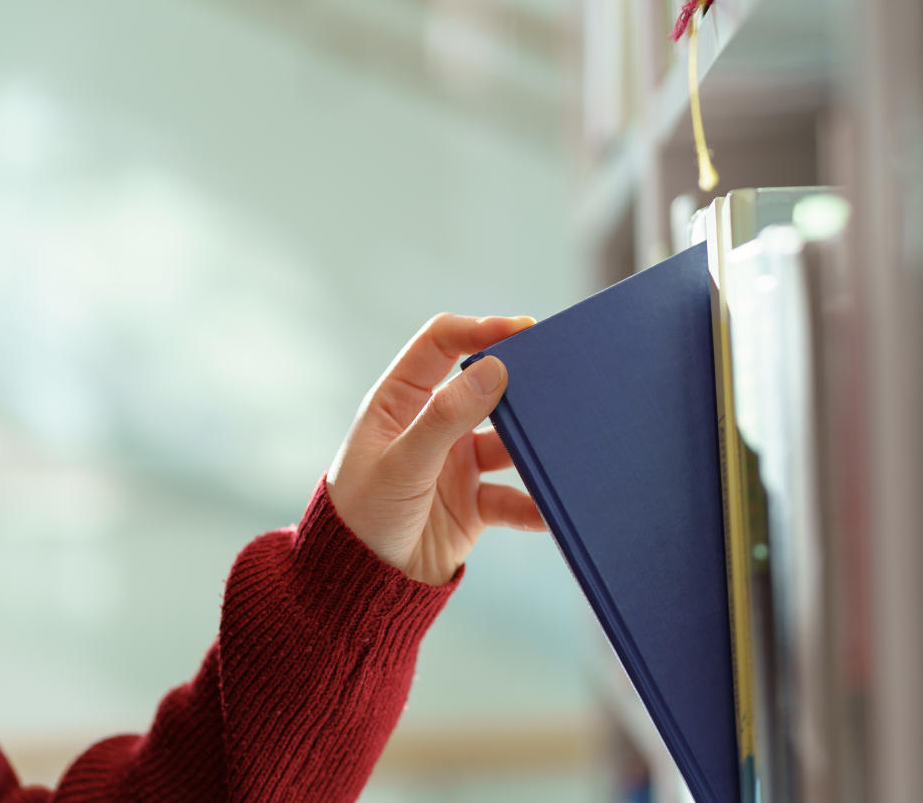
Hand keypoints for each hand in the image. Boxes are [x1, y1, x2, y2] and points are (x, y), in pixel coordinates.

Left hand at [325, 313, 545, 584]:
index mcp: (399, 402)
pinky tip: (552, 510)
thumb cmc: (362, 518)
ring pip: (507, 441)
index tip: (524, 330)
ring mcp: (454, 464)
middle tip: (558, 380)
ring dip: (532, 445)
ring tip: (562, 445)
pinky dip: (534, 504)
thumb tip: (496, 368)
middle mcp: (430, 426)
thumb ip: (447, 417)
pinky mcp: (473, 504)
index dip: (480, 329)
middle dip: (520, 384)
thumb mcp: (402, 464)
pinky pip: (514, 497)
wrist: (359, 592)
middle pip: (484, 388)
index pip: (440, 344)